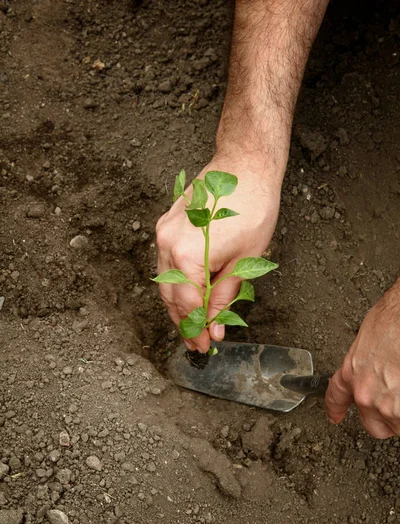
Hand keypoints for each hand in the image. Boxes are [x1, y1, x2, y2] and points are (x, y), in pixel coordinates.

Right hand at [156, 156, 280, 352]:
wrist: (243, 165)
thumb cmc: (252, 208)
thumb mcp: (245, 260)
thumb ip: (224, 297)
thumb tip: (215, 327)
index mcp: (187, 256)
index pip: (188, 306)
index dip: (196, 330)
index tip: (203, 347)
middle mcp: (167, 246)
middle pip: (171, 297)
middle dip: (183, 323)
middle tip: (195, 343)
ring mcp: (163, 234)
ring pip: (165, 282)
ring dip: (178, 306)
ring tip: (192, 325)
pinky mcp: (166, 226)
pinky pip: (166, 265)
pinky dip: (176, 284)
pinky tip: (188, 296)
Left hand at [326, 281, 399, 437]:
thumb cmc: (393, 321)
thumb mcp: (369, 339)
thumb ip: (368, 360)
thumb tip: (377, 362)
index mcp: (351, 372)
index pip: (336, 397)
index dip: (335, 409)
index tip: (334, 416)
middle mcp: (365, 394)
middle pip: (373, 425)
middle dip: (387, 418)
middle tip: (397, 402)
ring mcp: (387, 406)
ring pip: (397, 426)